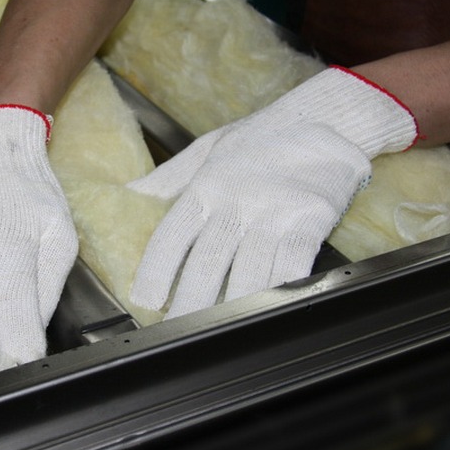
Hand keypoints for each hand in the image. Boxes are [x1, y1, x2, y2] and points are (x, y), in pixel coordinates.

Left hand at [128, 66, 416, 318]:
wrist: (323, 116)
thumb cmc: (259, 138)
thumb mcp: (206, 150)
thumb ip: (168, 179)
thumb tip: (127, 194)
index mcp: (206, 186)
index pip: (173, 234)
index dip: (157, 270)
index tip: (146, 300)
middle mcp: (236, 201)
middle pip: (208, 261)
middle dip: (191, 302)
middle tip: (178, 331)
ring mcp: (275, 211)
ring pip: (249, 270)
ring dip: (234, 306)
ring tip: (219, 332)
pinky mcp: (311, 218)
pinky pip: (294, 261)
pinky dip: (281, 288)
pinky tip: (270, 308)